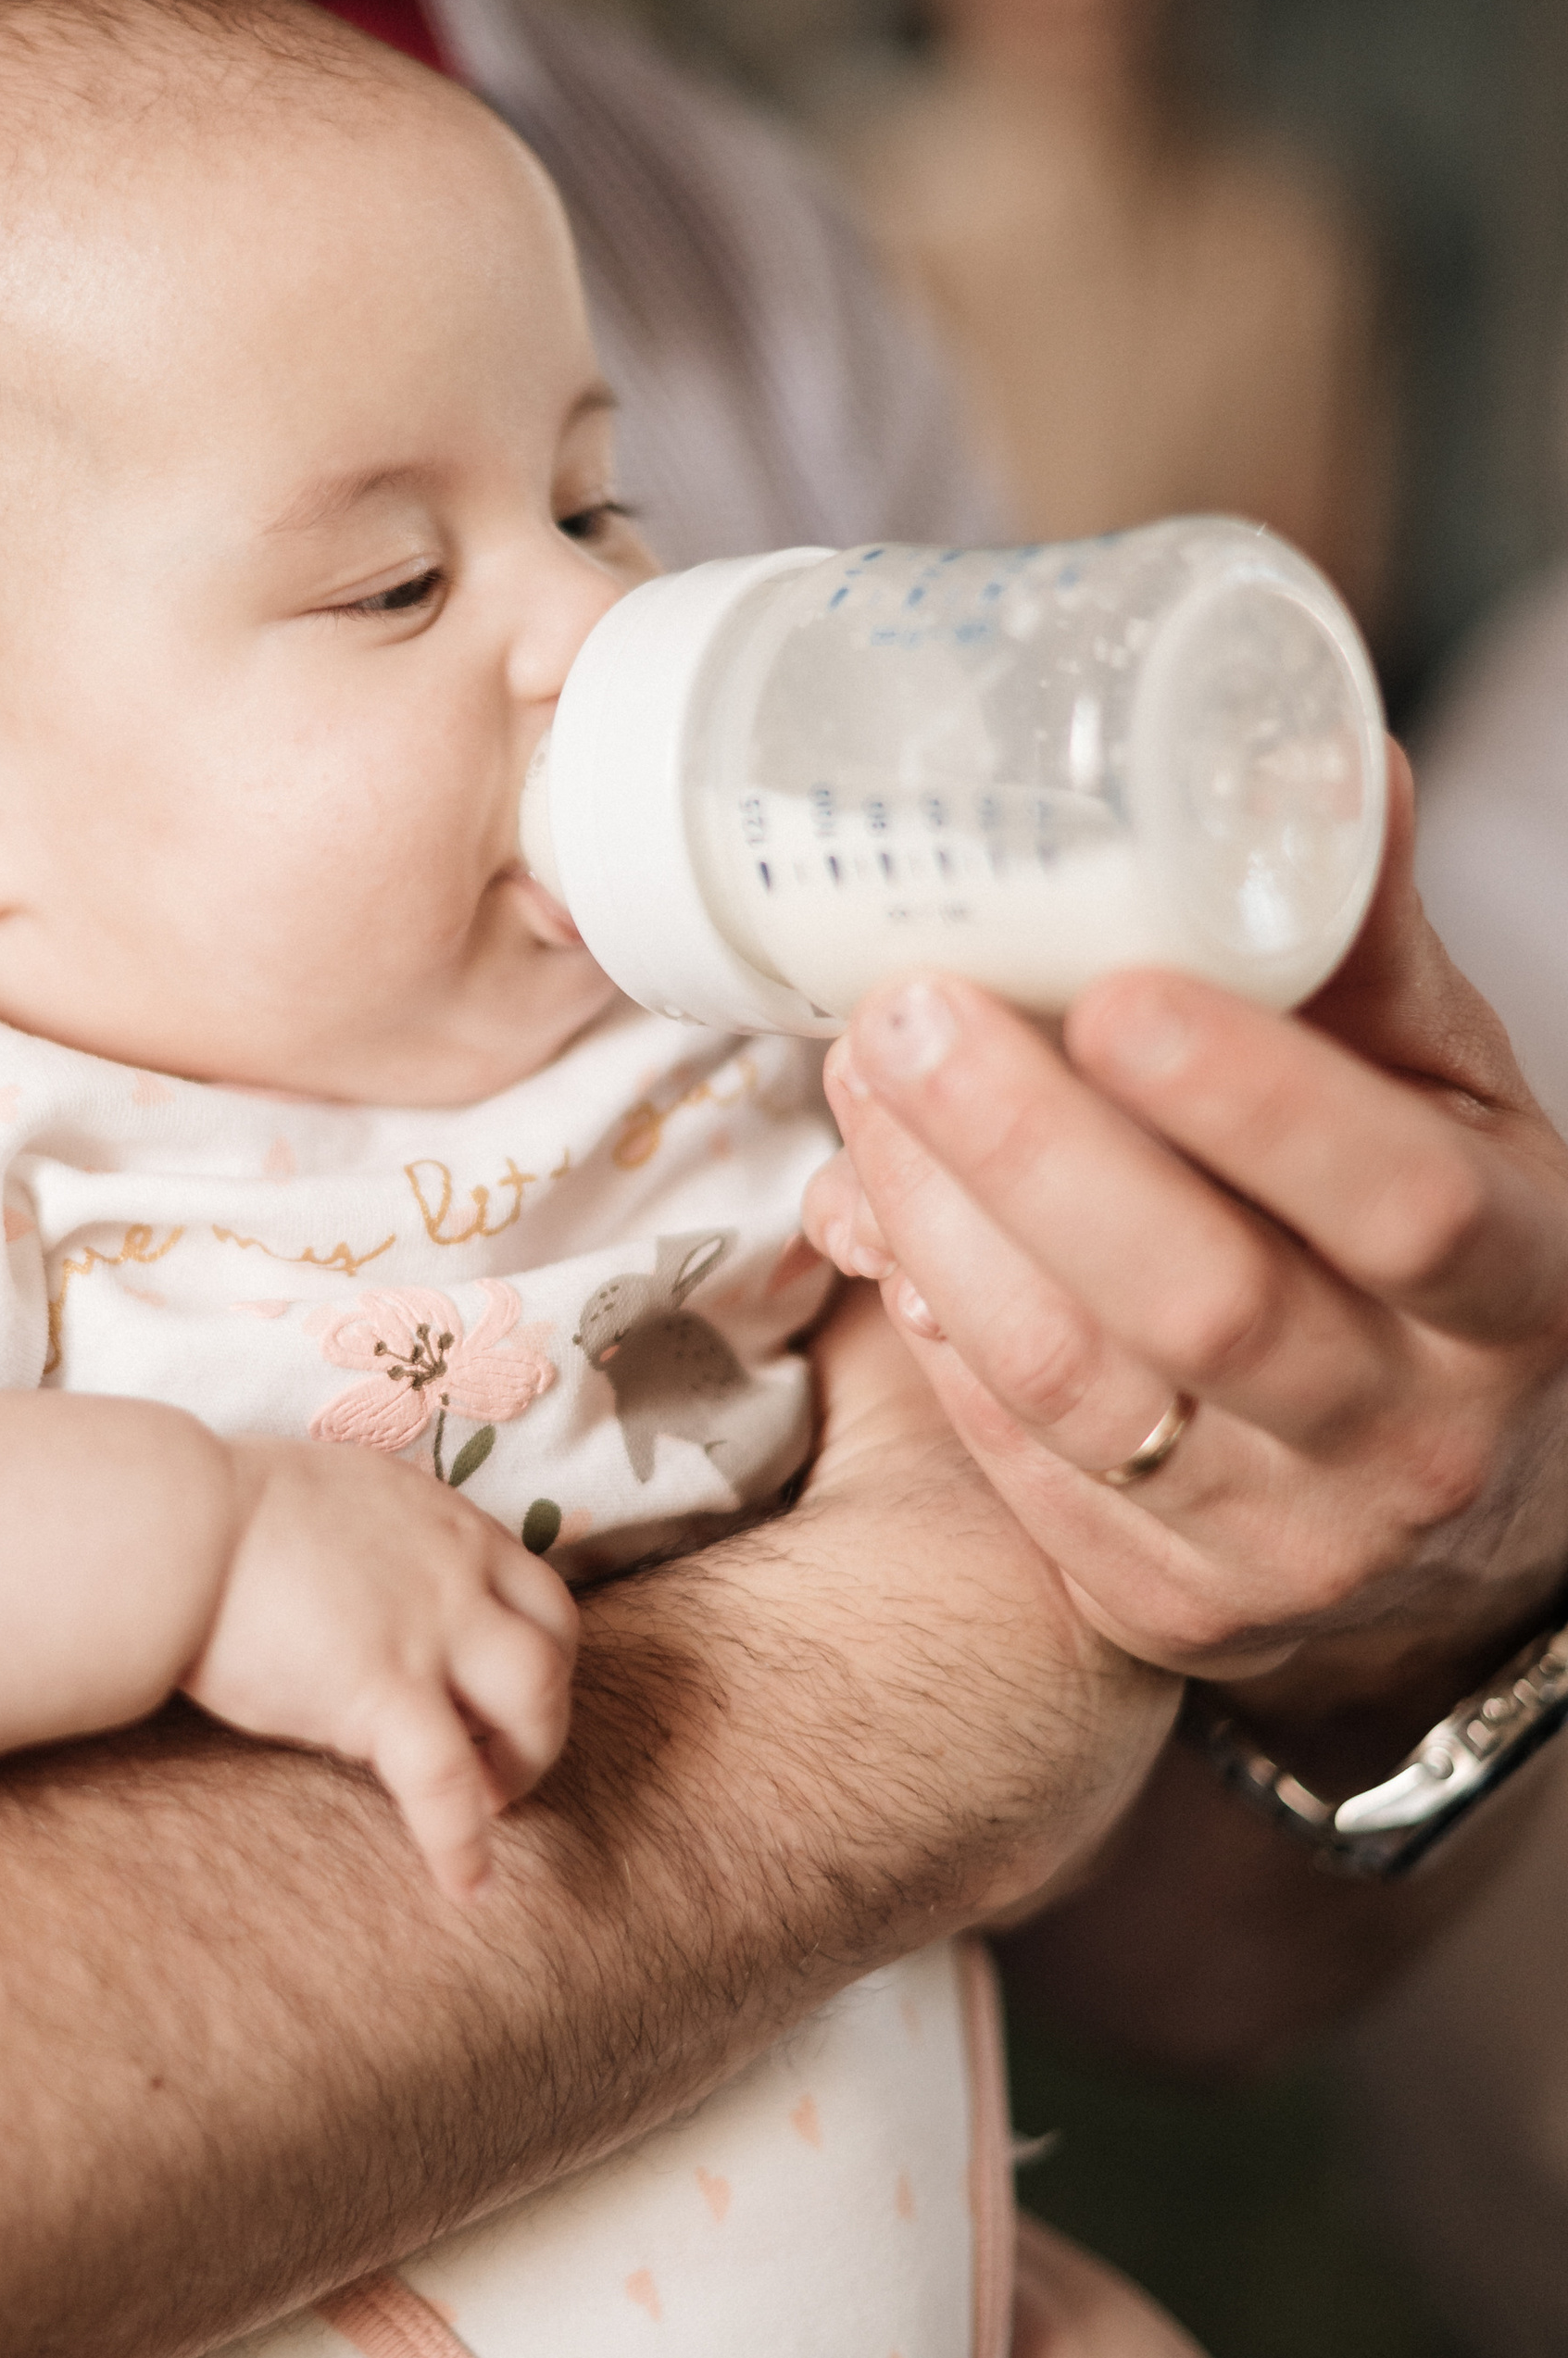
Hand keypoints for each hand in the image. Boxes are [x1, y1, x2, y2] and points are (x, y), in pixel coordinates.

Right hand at [185, 1441, 578, 1901]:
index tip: (502, 1696)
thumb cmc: (215, 1517)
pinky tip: (466, 1885)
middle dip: (543, 1713)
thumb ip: (374, 1544)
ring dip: (525, 1762)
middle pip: (555, 1647)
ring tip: (490, 1807)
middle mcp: (453, 1569)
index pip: (536, 1589)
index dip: (537, 1652)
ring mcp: (427, 1630)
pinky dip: (465, 1842)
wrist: (174, 1529)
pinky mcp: (382, 1691)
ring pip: (535, 1702)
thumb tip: (364, 1591)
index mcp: (440, 1521)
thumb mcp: (329, 1498)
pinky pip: (450, 1783)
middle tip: (501, 1761)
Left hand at [800, 755, 1567, 1717]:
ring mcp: (1288, 1545)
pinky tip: (873, 1212)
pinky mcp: (1165, 1609)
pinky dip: (927, 1328)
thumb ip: (1361, 950)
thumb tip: (1318, 748)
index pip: (1399, 1198)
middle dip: (1027, 1148)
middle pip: (1205, 1302)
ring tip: (856, 1087)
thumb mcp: (1441, 1098)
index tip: (1109, 989)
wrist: (1442, 1504)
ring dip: (937, 1226)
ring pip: (1076, 1386)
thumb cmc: (1416, 1238)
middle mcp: (1416, 1432)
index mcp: (1521, 1282)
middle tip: (902, 1012)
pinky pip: (1014, 1462)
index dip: (1253, 1100)